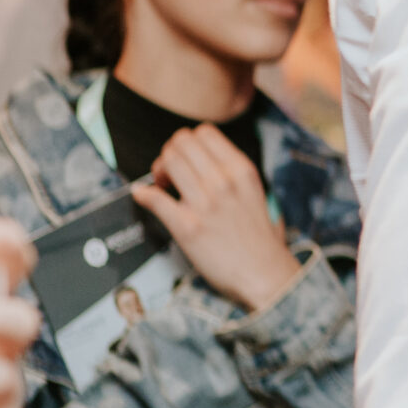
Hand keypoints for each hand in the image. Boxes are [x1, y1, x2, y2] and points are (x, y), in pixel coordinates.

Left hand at [133, 125, 298, 312]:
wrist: (264, 274)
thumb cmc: (261, 239)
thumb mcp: (257, 193)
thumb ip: (235, 174)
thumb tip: (207, 162)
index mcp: (242, 170)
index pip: (204, 132)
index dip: (188, 142)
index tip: (186, 159)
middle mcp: (224, 181)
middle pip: (181, 143)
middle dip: (170, 153)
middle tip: (169, 173)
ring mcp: (205, 203)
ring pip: (167, 162)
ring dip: (157, 170)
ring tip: (163, 186)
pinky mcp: (187, 227)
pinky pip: (154, 198)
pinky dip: (143, 194)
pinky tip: (144, 197)